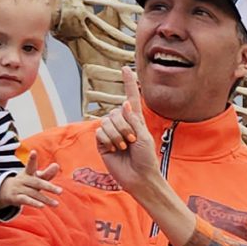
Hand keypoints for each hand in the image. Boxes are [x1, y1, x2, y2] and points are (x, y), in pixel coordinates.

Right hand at [0, 163, 63, 210]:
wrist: (6, 191)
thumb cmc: (26, 182)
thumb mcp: (35, 177)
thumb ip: (47, 173)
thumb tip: (57, 165)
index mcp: (28, 172)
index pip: (30, 165)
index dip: (32, 159)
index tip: (33, 152)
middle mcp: (23, 179)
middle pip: (37, 183)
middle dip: (49, 187)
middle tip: (60, 191)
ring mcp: (19, 188)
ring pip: (33, 193)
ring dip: (45, 199)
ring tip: (56, 204)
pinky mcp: (16, 198)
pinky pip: (26, 200)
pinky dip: (34, 203)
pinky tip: (42, 206)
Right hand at [94, 66, 160, 195]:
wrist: (138, 176)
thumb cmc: (146, 158)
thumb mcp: (144, 137)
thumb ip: (133, 120)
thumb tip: (124, 104)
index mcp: (135, 120)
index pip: (130, 98)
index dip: (128, 83)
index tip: (124, 68)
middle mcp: (122, 124)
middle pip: (116, 113)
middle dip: (125, 128)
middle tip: (132, 142)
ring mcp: (111, 132)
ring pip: (107, 122)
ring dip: (117, 136)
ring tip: (124, 148)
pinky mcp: (102, 142)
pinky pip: (100, 132)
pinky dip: (108, 141)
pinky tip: (113, 150)